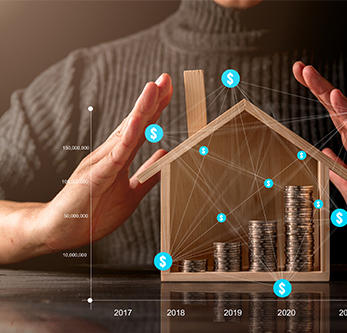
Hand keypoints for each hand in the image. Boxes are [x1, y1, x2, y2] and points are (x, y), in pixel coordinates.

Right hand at [39, 74, 172, 251]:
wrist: (62, 231)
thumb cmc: (93, 212)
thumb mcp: (131, 193)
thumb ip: (148, 174)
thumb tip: (165, 155)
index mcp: (118, 157)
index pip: (140, 128)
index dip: (155, 109)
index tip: (168, 91)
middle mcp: (110, 154)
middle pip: (134, 123)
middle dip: (151, 100)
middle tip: (166, 79)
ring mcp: (102, 162)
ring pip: (126, 132)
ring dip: (141, 109)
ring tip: (153, 88)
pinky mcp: (96, 175)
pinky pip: (115, 154)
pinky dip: (128, 137)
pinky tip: (137, 122)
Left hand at [293, 62, 346, 241]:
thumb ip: (336, 168)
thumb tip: (321, 152)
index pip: (334, 115)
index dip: (318, 95)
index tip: (300, 76)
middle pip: (339, 109)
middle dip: (319, 87)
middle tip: (301, 67)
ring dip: (329, 94)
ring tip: (312, 76)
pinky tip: (336, 100)